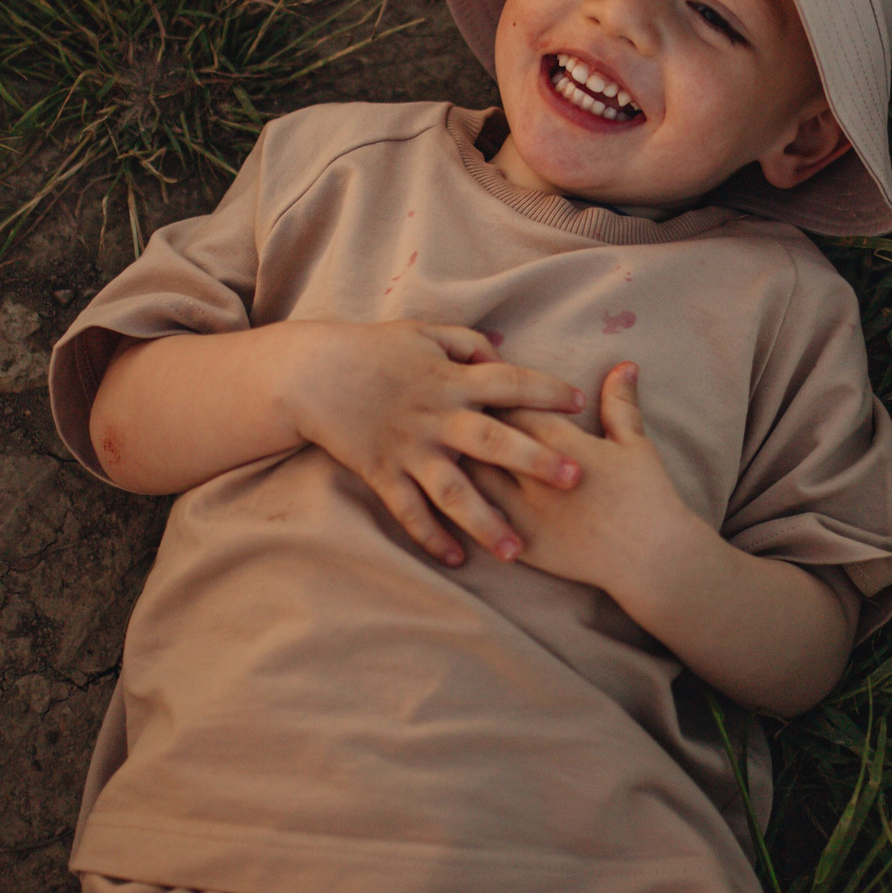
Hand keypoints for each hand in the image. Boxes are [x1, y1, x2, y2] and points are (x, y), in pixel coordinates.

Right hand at [280, 320, 584, 567]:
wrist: (311, 373)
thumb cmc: (374, 349)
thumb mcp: (425, 332)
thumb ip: (469, 344)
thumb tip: (503, 358)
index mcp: (450, 379)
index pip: (509, 381)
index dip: (546, 389)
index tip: (580, 401)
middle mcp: (435, 416)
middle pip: (492, 440)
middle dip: (534, 459)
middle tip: (574, 478)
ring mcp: (408, 449)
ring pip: (453, 491)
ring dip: (486, 522)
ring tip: (516, 552)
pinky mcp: (382, 473)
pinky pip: (409, 512)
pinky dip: (430, 537)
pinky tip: (457, 560)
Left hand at [467, 362, 703, 602]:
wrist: (651, 557)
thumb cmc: (647, 496)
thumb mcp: (636, 444)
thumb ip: (621, 403)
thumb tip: (625, 365)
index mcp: (561, 443)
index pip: (513, 406)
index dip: (496, 395)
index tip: (483, 386)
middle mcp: (533, 475)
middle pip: (484, 437)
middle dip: (469, 422)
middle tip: (454, 411)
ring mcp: (523, 512)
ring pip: (473, 478)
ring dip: (460, 462)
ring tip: (447, 450)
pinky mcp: (521, 544)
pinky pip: (479, 522)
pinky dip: (463, 508)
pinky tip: (452, 498)